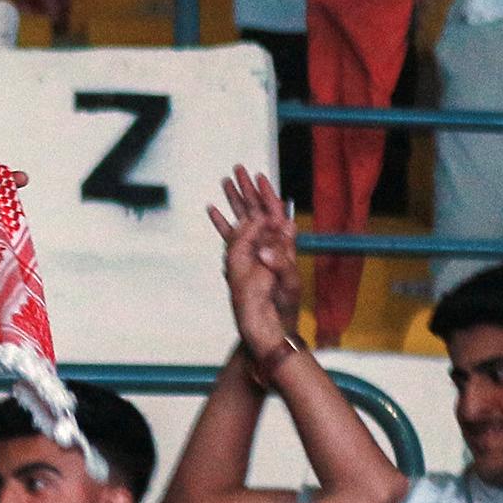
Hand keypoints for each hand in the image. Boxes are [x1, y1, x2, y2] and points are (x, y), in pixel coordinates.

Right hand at [208, 165, 303, 362]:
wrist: (270, 332)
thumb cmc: (284, 310)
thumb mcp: (288, 285)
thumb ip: (281, 265)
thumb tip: (266, 249)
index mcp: (282, 247)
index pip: (275, 214)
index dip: (267, 195)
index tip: (258, 176)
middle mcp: (267, 247)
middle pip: (257, 211)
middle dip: (247, 190)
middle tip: (237, 171)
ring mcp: (253, 254)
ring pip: (242, 221)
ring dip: (234, 201)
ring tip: (225, 183)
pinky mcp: (240, 263)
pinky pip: (230, 238)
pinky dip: (222, 223)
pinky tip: (213, 211)